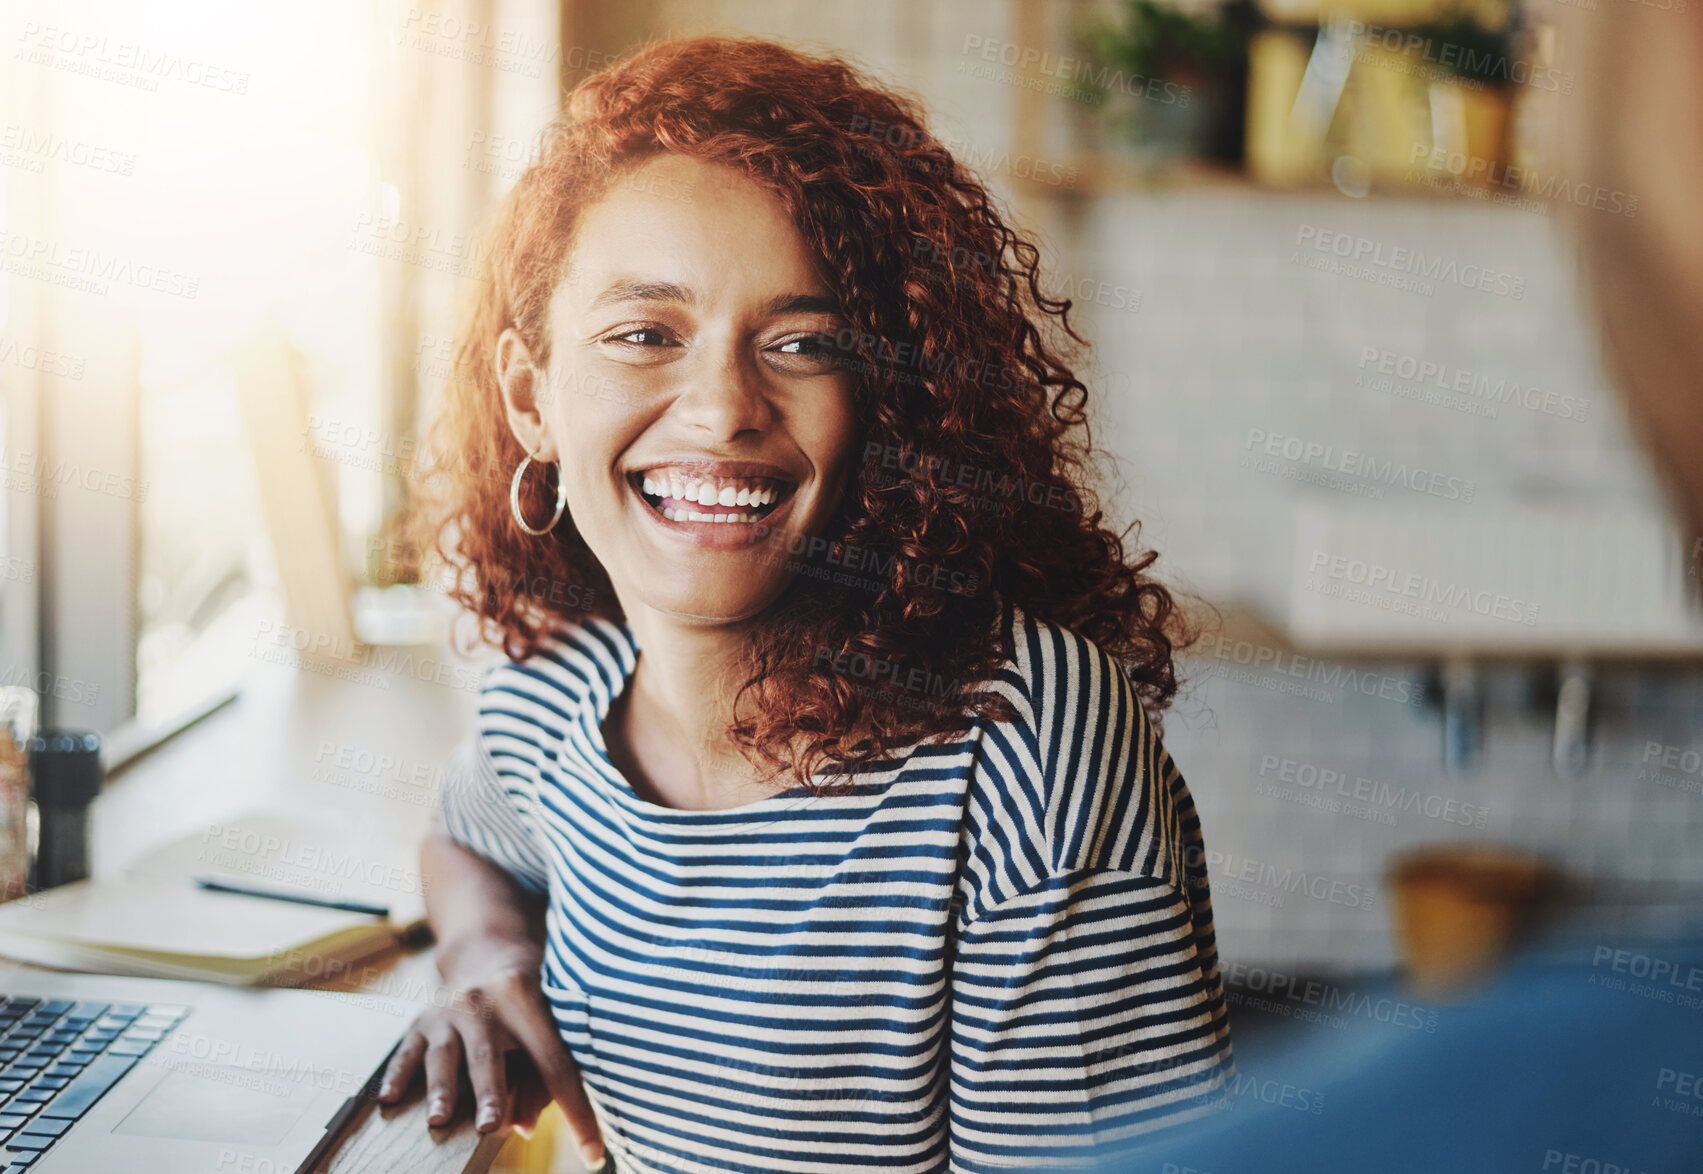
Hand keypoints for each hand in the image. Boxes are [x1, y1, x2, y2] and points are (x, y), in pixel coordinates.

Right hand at [377, 937, 605, 1168]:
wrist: (487, 951)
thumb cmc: (532, 995)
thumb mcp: (550, 1018)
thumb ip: (542, 1075)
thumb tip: (523, 1125)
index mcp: (529, 998)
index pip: (554, 1062)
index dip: (574, 1110)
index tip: (593, 1152)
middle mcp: (484, 1000)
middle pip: (489, 1054)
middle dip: (491, 1092)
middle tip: (489, 1125)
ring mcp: (448, 1009)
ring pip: (444, 1053)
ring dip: (443, 1089)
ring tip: (439, 1120)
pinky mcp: (421, 1020)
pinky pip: (407, 1051)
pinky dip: (398, 1075)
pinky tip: (389, 1099)